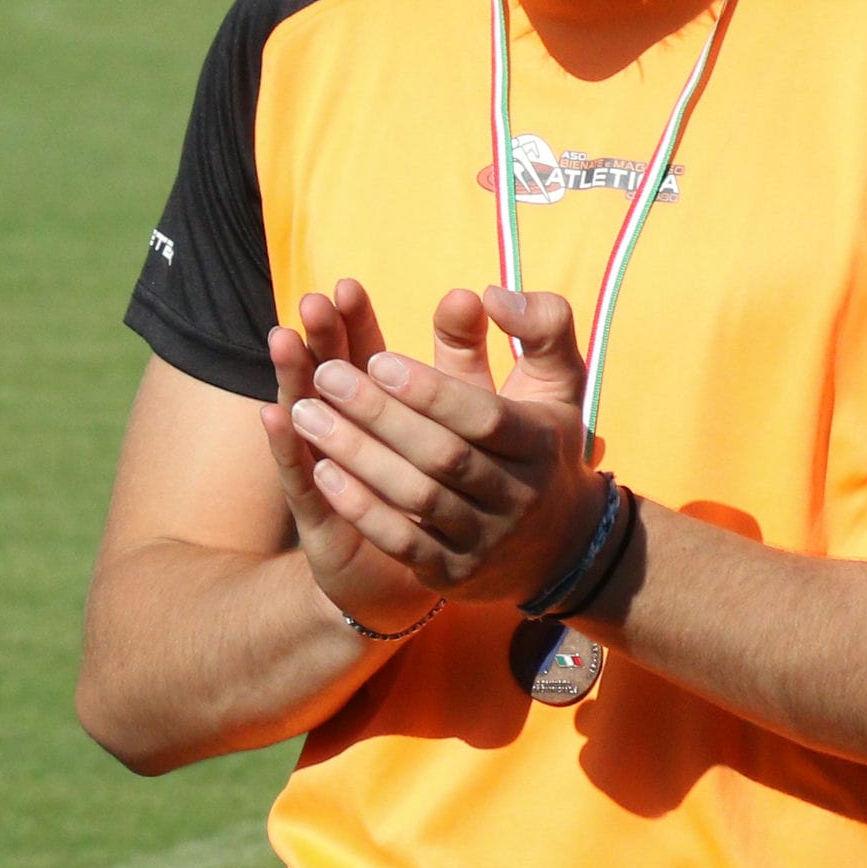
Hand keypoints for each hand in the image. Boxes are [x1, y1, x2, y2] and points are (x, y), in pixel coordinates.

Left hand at [279, 281, 598, 605]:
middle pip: (441, 456)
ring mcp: (486, 540)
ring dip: (357, 456)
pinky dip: (361, 507)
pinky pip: (402, 542)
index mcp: (541, 442)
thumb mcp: (556, 381)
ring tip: (306, 413)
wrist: (561, 546)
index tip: (376, 358)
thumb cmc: (544, 443)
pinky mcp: (455, 575)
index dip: (430, 390)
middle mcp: (518, 496)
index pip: (484, 416)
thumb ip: (537, 325)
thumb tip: (488, 292)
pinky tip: (320, 472)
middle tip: (324, 375)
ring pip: (416, 498)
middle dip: (378, 415)